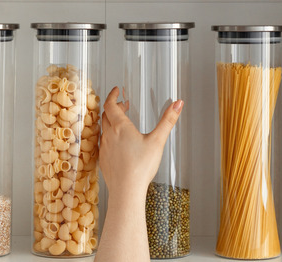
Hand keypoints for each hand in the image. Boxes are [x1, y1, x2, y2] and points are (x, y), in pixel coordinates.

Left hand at [99, 86, 183, 200]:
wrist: (126, 190)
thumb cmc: (141, 166)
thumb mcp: (158, 141)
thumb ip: (168, 121)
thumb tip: (178, 103)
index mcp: (121, 127)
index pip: (110, 105)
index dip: (112, 95)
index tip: (117, 90)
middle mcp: (109, 135)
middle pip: (106, 115)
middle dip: (113, 107)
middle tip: (123, 105)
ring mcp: (104, 148)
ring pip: (103, 129)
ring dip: (110, 122)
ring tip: (121, 123)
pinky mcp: (103, 160)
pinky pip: (103, 143)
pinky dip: (109, 136)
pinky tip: (117, 144)